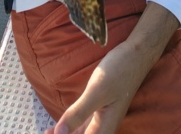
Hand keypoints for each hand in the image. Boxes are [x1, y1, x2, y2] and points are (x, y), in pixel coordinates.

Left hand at [47, 1, 179, 133]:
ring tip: (45, 133)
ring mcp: (101, 119)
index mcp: (104, 129)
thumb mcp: (97, 91)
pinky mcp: (99, 109)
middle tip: (44, 132)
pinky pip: (82, 126)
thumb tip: (59, 133)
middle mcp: (103, 128)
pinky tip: (56, 128)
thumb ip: (78, 113)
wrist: (136, 54)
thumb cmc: (119, 71)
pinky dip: (69, 128)